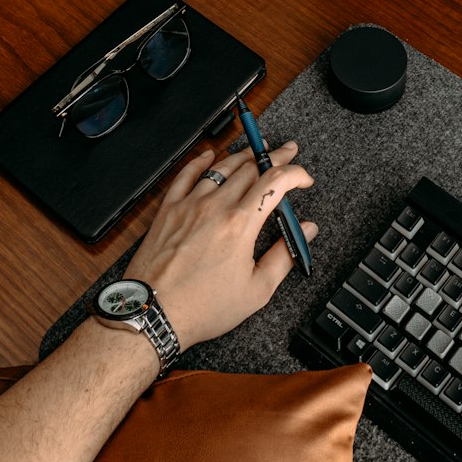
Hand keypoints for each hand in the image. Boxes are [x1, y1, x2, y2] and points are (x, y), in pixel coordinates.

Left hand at [125, 143, 318, 350]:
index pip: (275, 182)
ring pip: (221, 167)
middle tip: (286, 154)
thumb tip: (306, 232)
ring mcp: (190, 205)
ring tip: (257, 149)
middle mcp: (215, 207)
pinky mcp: (169, 210)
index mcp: (240, 225)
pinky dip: (201, 161)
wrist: (155, 312)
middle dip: (274, 158)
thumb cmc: (202, 307)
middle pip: (251, 167)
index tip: (304, 179)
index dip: (295, 173)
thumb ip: (285, 256)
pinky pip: (186, 175)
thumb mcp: (256, 291)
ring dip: (243, 155)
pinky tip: (210, 156)